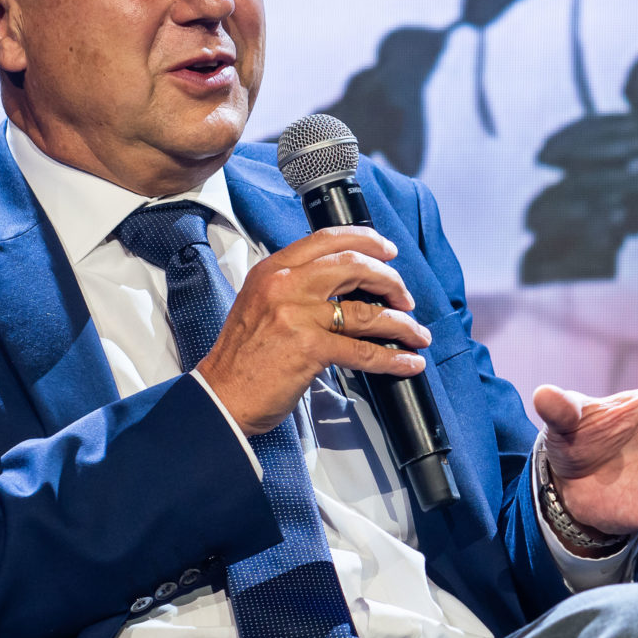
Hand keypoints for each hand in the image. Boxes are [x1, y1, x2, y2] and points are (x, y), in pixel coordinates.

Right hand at [195, 226, 427, 433]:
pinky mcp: (311, 349)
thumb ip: (297, 288)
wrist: (222, 397)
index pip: (326, 240)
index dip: (366, 241)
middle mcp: (285, 286)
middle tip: (404, 296)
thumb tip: (346, 287)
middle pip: (354, 266)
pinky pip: (364, 350)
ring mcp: (298, 316)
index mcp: (273, 271)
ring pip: (367, 311)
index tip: (388, 251)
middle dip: (390, 280)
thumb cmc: (242, 358)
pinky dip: (392, 357)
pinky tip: (407, 361)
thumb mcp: (261, 304)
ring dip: (401, 323)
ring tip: (416, 333)